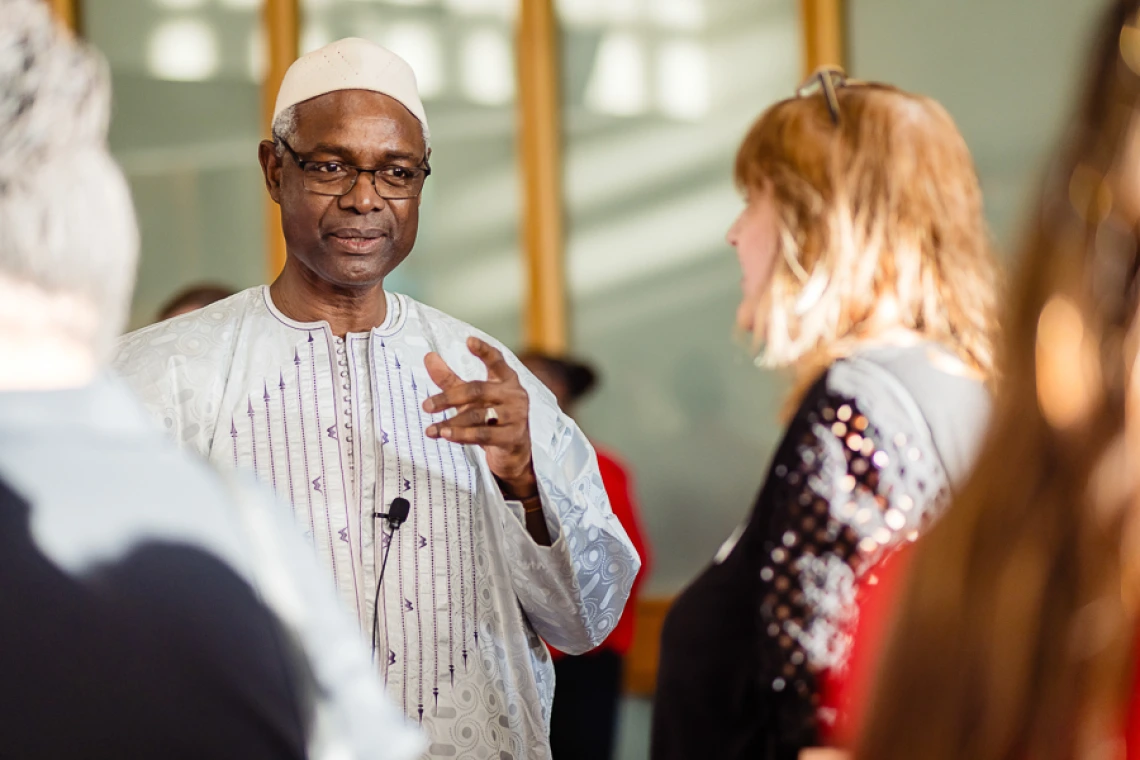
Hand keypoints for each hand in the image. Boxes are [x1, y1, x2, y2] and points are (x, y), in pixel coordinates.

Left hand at [423, 337, 536, 495]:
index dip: (484, 351)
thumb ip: (450, 380)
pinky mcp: (513, 437)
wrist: (513, 454)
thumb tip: (428, 356)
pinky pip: (483, 434)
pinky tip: (446, 435)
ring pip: (478, 415)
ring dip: (452, 422)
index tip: (469, 340)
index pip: (497, 361)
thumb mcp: (471, 399)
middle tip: (426, 406)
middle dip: (449, 397)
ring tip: (432, 429)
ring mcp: (516, 416)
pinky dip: (462, 435)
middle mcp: (515, 395)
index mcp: (507, 380)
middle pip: (478, 390)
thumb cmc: (491, 419)